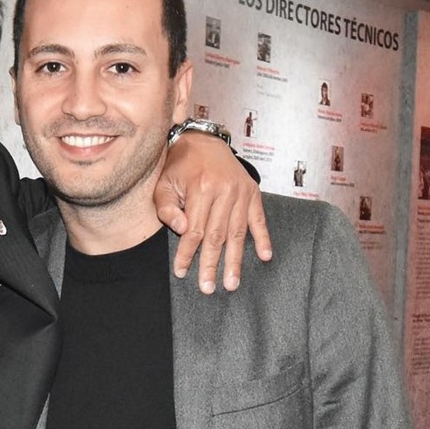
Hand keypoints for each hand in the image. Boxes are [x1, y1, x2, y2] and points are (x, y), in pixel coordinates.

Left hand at [154, 133, 272, 292]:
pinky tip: (265, 256)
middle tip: (208, 288)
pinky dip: (263, 238)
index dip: (187, 253)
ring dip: (235, 260)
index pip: (193, 230)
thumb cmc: (180, 166)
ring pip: (237, 233)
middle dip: (212, 265)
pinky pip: (259, 219)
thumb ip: (167, 208)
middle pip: (217, 236)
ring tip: (232, 283)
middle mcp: (224, 191)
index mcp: (200, 188)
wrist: (203, 140)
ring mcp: (241, 192)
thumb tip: (184, 231)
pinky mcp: (253, 193)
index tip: (181, 272)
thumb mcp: (164, 183)